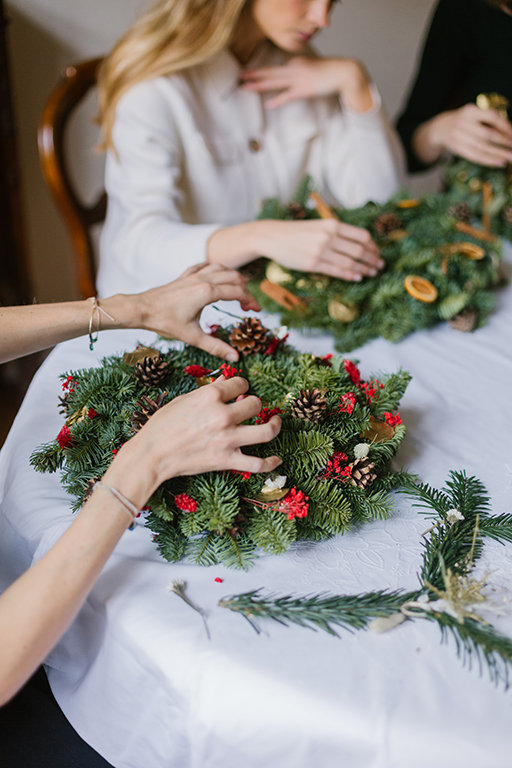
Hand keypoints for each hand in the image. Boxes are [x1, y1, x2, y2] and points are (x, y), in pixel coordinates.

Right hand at [104, 377, 281, 503]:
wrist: (151, 454)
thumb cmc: (161, 426)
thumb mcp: (183, 400)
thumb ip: (207, 392)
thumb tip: (224, 383)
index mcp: (210, 396)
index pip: (241, 384)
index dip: (242, 386)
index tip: (240, 391)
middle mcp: (223, 415)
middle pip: (256, 403)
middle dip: (255, 403)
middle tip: (251, 407)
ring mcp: (228, 439)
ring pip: (266, 431)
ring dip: (275, 425)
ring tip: (275, 422)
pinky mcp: (227, 460)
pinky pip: (258, 464)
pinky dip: (271, 463)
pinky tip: (277, 459)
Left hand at [111, 263, 259, 359]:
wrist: (142, 309)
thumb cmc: (165, 322)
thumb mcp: (192, 337)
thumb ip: (215, 347)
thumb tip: (235, 358)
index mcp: (207, 292)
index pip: (237, 292)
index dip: (250, 300)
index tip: (256, 311)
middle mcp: (202, 279)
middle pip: (233, 277)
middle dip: (245, 290)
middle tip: (249, 306)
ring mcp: (193, 275)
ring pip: (220, 268)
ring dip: (233, 277)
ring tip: (239, 290)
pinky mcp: (185, 276)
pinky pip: (205, 265)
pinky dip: (215, 269)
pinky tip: (216, 274)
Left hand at [239, 56, 373, 111]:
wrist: (345, 73)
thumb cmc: (330, 72)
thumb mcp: (311, 68)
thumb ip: (299, 73)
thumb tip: (290, 82)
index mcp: (296, 62)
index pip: (276, 68)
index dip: (262, 72)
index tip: (249, 74)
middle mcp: (295, 68)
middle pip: (270, 72)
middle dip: (254, 74)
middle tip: (239, 76)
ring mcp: (299, 79)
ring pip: (274, 81)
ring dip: (259, 84)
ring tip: (245, 87)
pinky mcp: (305, 89)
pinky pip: (288, 95)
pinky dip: (278, 100)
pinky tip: (269, 104)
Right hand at [256, 219, 382, 280]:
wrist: (273, 237)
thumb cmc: (297, 232)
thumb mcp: (319, 225)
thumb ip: (336, 232)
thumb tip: (357, 243)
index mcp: (332, 225)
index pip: (361, 236)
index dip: (373, 246)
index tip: (377, 253)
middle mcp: (328, 237)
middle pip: (359, 250)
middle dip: (372, 259)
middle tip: (379, 265)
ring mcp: (321, 251)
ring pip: (350, 262)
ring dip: (364, 269)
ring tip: (372, 273)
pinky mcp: (313, 264)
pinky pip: (337, 271)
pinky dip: (350, 275)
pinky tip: (358, 277)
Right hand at [414, 104, 511, 166]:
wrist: (441, 128)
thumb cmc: (464, 120)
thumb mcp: (474, 113)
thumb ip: (488, 119)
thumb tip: (509, 132)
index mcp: (470, 111)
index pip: (491, 117)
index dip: (505, 126)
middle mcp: (463, 123)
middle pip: (487, 135)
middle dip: (504, 142)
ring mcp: (459, 137)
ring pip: (482, 148)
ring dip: (498, 154)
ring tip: (510, 158)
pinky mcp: (458, 149)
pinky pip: (475, 156)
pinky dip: (489, 160)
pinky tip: (499, 162)